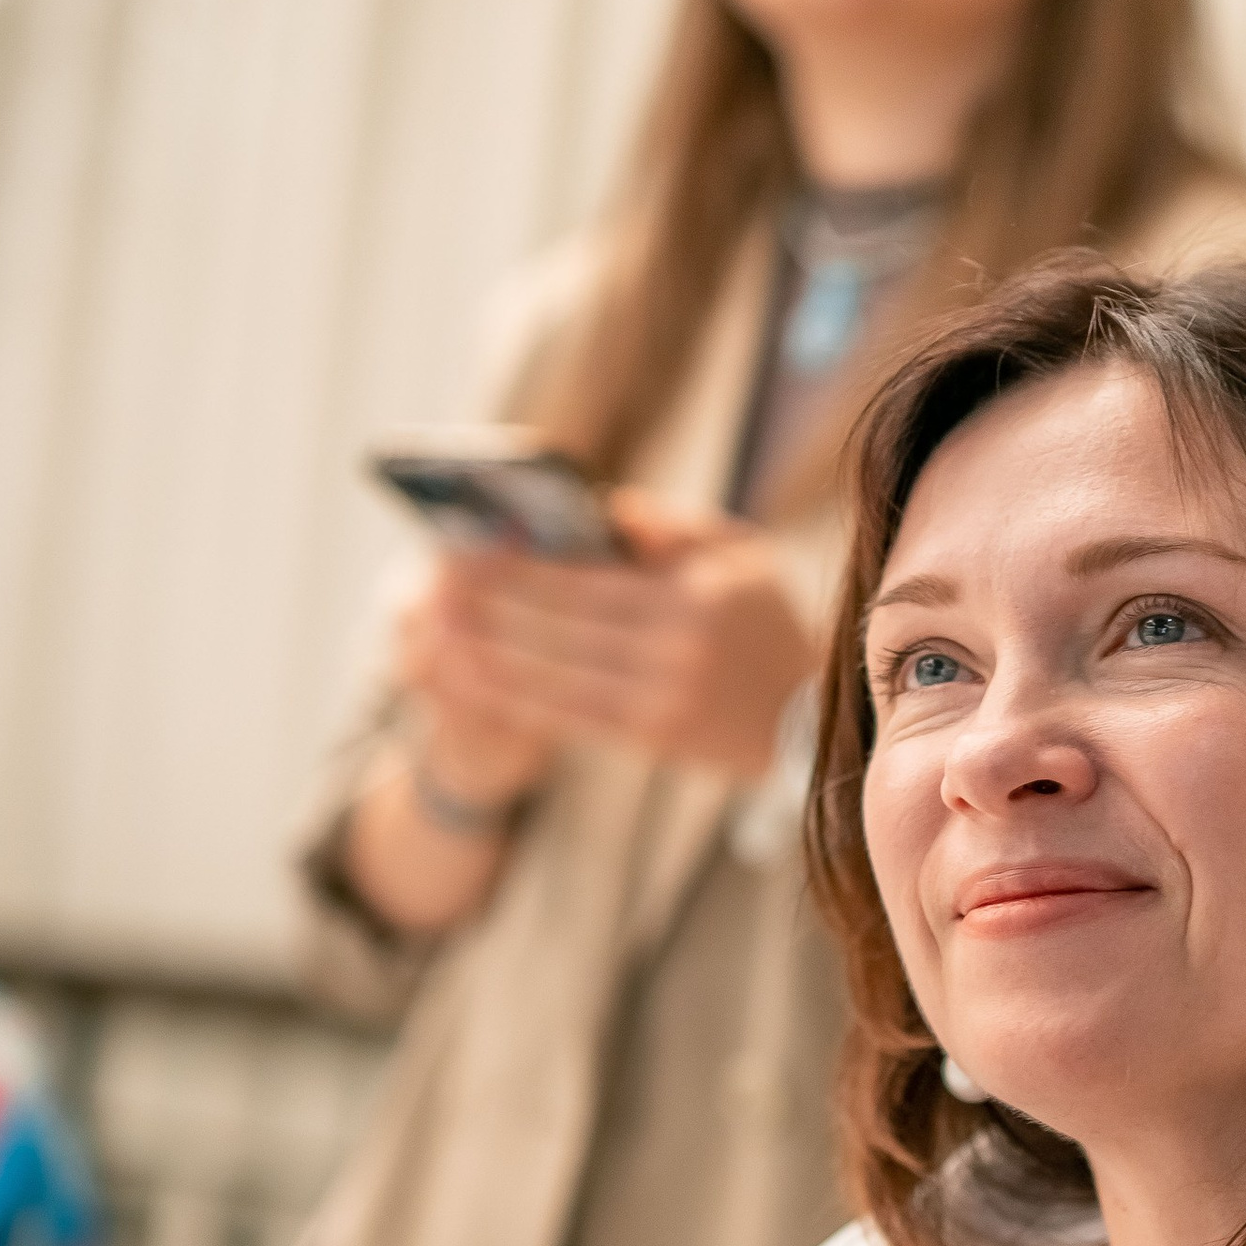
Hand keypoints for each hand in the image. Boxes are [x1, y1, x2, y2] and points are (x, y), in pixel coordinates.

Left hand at [393, 493, 818, 794]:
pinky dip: (514, 699)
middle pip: (557, 627)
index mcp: (692, 597)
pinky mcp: (649, 738)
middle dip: (489, 606)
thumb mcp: (741, 555)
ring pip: (552, 676)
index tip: (469, 548)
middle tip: (436, 584)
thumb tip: (601, 507)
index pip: (585, 580)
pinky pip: (566, 717)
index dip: (519, 566)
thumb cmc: (767, 623)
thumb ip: (672, 526)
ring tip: (437, 632)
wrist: (809, 719)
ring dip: (487, 656)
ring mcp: (660, 701)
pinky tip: (474, 682)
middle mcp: (674, 651)